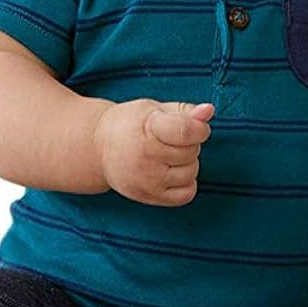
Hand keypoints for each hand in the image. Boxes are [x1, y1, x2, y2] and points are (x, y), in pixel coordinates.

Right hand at [93, 98, 214, 205]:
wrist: (98, 148)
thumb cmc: (130, 124)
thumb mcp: (154, 109)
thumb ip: (185, 110)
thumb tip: (209, 110)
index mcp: (147, 128)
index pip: (187, 132)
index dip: (200, 128)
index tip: (196, 126)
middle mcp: (145, 156)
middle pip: (191, 152)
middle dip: (189, 143)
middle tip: (169, 139)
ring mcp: (147, 180)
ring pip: (191, 172)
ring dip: (187, 163)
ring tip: (167, 155)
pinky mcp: (149, 197)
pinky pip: (187, 194)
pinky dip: (185, 183)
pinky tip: (171, 172)